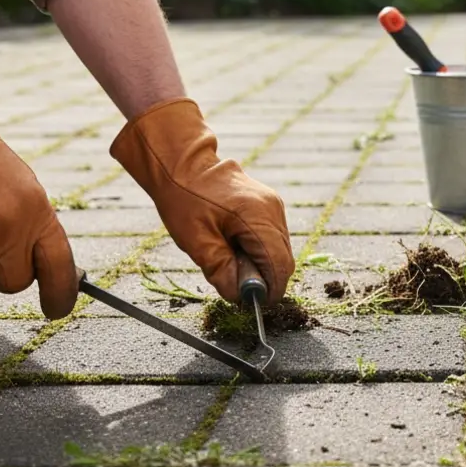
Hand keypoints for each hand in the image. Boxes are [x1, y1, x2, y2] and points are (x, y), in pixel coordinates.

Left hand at [110, 98, 294, 303]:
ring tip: (229, 260)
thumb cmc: (184, 199)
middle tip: (235, 284)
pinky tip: (234, 246)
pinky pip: (273, 238)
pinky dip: (258, 250)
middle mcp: (273, 211)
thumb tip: (241, 296)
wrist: (181, 163)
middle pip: (284, 260)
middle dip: (264, 279)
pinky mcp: (269, 205)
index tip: (250, 303)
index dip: (269, 290)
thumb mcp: (196, 242)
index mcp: (258, 218)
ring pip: (279, 250)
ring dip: (260, 264)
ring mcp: (274, 206)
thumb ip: (222, 271)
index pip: (280, 266)